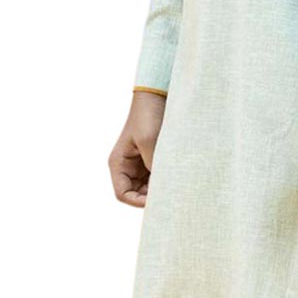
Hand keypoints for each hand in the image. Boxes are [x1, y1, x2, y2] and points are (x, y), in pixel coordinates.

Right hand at [109, 91, 166, 206]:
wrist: (158, 96)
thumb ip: (154, 165)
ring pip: (149, 187)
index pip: (123, 194)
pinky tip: (179, 176)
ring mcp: (141, 164)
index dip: (138, 201)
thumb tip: (164, 187)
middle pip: (137, 194)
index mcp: (119, 163)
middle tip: (172, 194)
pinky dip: (168, 179)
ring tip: (177, 183)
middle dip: (152, 196)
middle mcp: (128, 166)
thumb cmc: (148, 116)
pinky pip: (159, 177)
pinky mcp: (154, 159)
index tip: (157, 200)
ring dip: (162, 188)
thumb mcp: (149, 141)